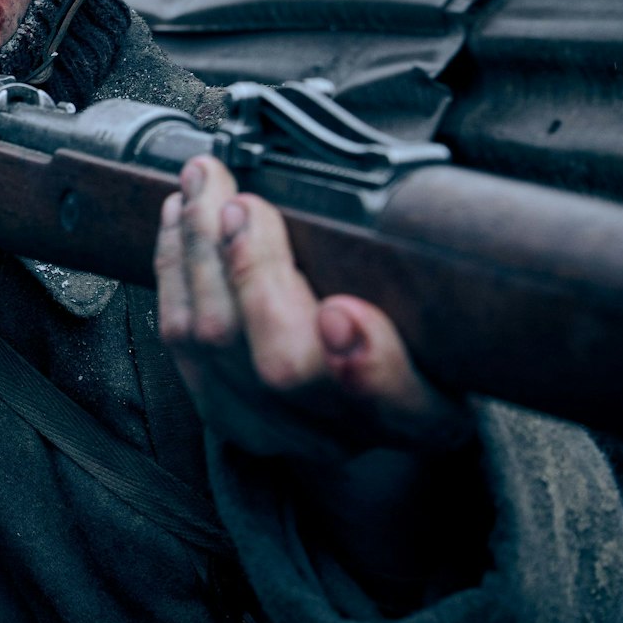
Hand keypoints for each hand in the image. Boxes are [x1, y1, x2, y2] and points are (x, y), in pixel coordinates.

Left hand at [153, 155, 471, 463]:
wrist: (361, 408)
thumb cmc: (414, 343)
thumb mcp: (447, 323)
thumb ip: (427, 286)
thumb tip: (390, 209)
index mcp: (423, 415)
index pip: (399, 402)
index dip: (368, 364)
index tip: (342, 313)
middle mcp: (344, 435)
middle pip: (285, 366)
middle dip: (254, 271)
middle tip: (244, 204)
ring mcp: (273, 430)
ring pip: (215, 342)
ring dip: (200, 250)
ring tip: (203, 187)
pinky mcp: (221, 412)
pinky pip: (179, 338)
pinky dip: (175, 266)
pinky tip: (180, 219)